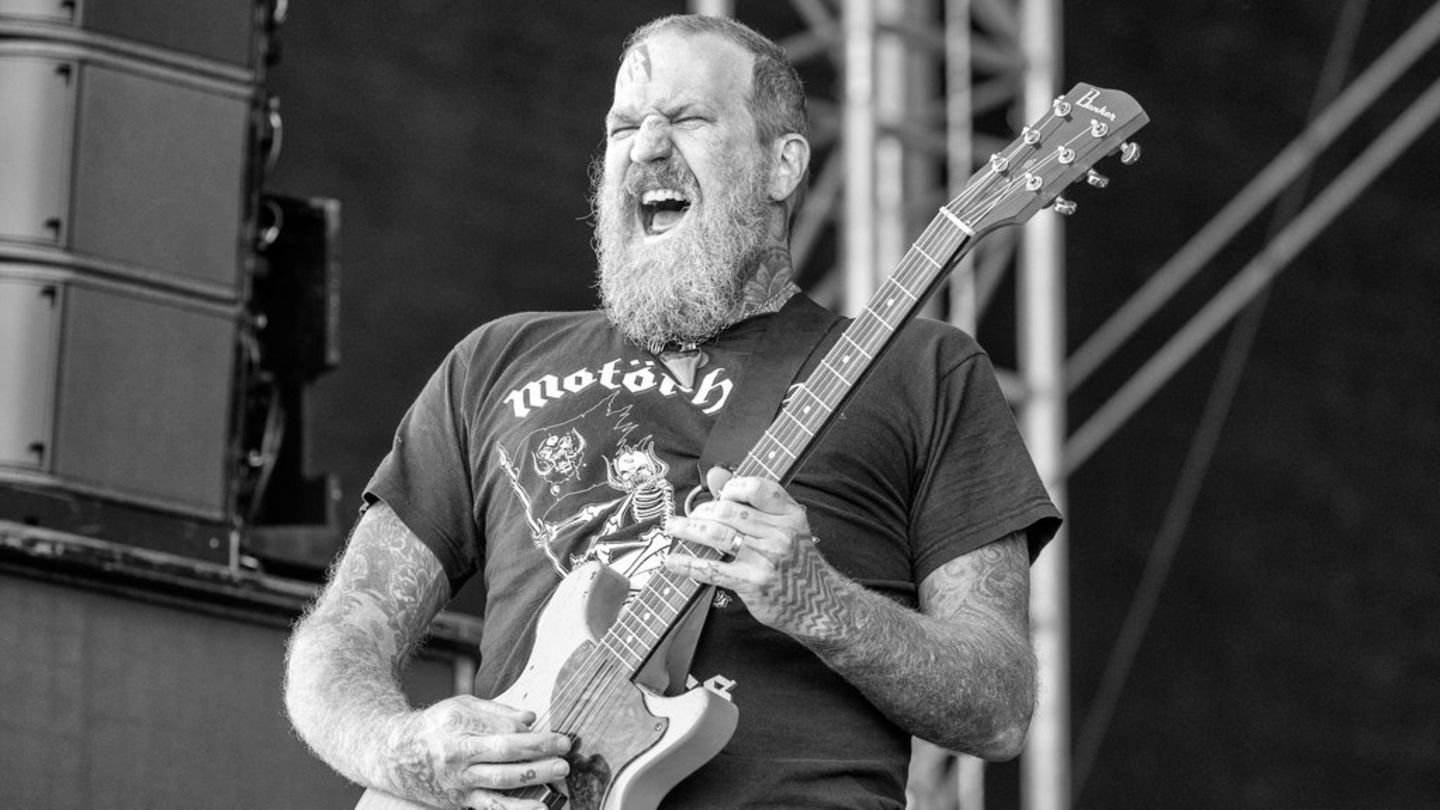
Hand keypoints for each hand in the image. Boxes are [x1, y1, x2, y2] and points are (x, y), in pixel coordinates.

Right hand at [389, 695, 570, 809]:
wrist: (394, 756)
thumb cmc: (432, 727)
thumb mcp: (459, 706)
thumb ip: (496, 711)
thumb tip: (529, 718)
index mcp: (457, 725)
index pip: (501, 728)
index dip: (530, 732)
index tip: (553, 733)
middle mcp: (457, 754)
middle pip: (504, 752)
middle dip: (539, 750)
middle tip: (565, 748)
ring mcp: (458, 781)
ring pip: (501, 781)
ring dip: (534, 777)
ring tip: (559, 772)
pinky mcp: (460, 801)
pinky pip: (492, 807)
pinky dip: (517, 809)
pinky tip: (540, 808)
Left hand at [663, 472, 843, 639]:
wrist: (820, 606)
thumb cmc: (798, 564)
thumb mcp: (786, 527)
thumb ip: (751, 499)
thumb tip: (715, 474)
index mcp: (790, 516)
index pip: (756, 488)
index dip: (731, 486)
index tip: (718, 494)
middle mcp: (780, 535)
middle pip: (729, 511)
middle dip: (702, 511)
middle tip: (691, 516)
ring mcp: (766, 559)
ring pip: (716, 534)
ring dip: (687, 529)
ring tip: (672, 527)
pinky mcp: (752, 583)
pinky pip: (712, 568)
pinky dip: (688, 563)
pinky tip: (673, 561)